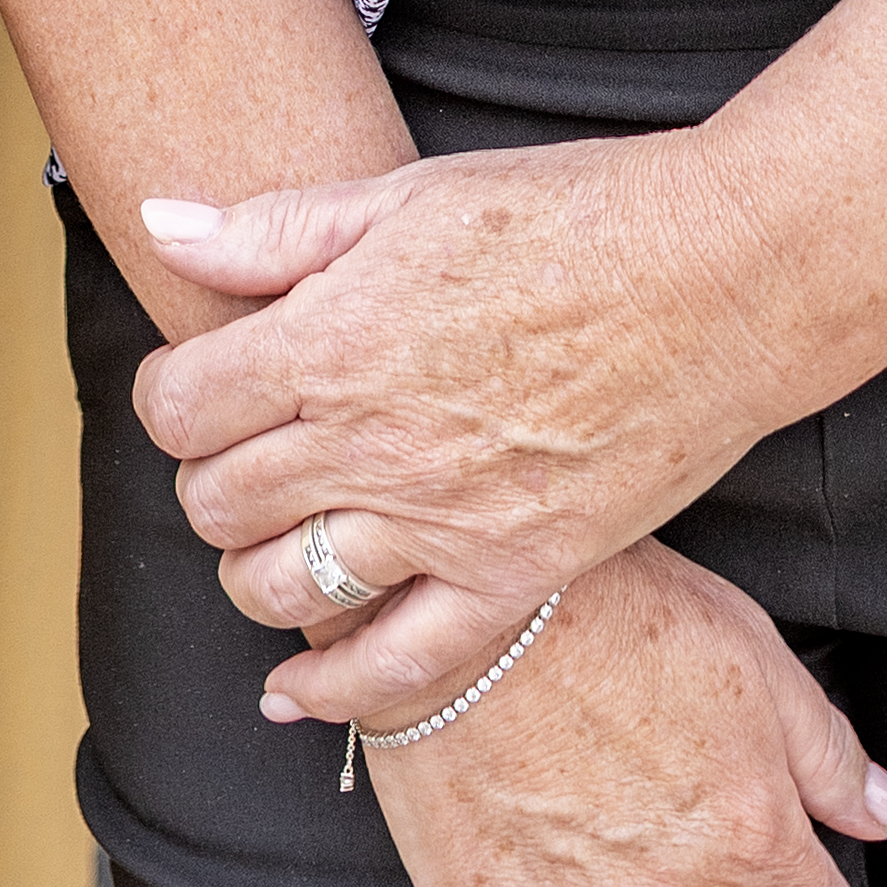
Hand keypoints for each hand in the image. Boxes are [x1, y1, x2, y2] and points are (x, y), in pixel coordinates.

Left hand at [137, 137, 771, 725]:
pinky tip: (295, 689)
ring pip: (280, 587)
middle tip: (248, 447)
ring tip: (282, 531)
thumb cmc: (574, 216)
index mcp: (331, 341)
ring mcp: (439, 522)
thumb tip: (162, 226)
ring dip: (255, 566)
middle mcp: (370, 445)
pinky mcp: (512, 576)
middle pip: (217, 500)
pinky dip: (330, 691)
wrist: (723, 278)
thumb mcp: (409, 195)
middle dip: (209, 475)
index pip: (180, 406)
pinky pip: (394, 668)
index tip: (200, 383)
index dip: (173, 394)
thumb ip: (274, 229)